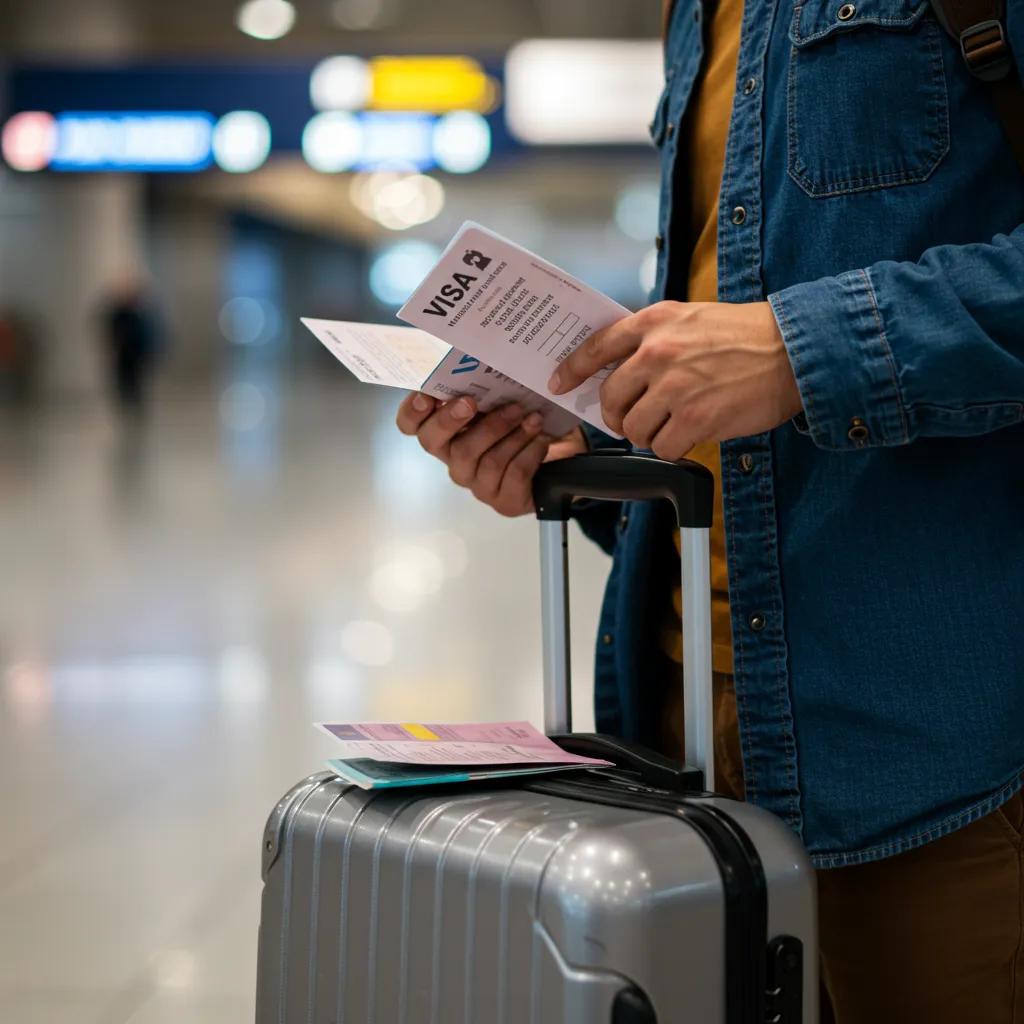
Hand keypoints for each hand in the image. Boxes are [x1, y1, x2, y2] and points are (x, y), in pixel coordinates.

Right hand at [396, 394, 586, 516]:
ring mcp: (477, 484)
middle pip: (436, 444)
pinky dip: (530, 451)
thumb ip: (484, 390)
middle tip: (470, 402)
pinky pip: (514, 473)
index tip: (425, 397)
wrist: (552, 469)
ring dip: (508, 432)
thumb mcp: (501, 405)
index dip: (411, 413)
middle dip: (451, 421)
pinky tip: (541, 438)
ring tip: (530, 416)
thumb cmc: (518, 430)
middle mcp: (455, 461)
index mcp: (447, 435)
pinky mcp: (504, 501)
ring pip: (485, 459)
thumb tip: (479, 358)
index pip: (411, 427)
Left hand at [547, 301, 802, 459]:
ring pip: (633, 428)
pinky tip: (687, 436)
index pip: (596, 346)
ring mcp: (675, 387)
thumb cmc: (745, 336)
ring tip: (666, 428)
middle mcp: (658, 352)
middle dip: (616, 415)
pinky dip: (670, 448)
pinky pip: (661, 447)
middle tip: (631, 420)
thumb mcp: (691, 319)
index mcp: (654, 322)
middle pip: (610, 397)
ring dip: (645, 435)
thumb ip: (653, 337)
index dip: (571, 369)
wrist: (794, 352)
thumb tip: (621, 367)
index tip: (558, 383)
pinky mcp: (695, 419)